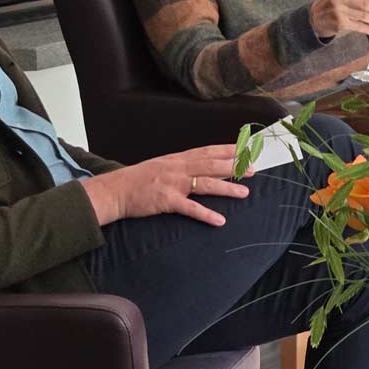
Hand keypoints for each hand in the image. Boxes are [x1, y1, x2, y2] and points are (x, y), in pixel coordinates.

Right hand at [81, 145, 250, 226]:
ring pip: (205, 184)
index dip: (227, 149)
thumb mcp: (163, 166)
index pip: (207, 150)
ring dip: (226, 188)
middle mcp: (178, 168)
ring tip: (244, 192)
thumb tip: (202, 166)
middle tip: (252, 169)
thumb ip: (182, 165)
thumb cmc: (139, 180)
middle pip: (211, 164)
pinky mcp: (166, 201)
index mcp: (177, 159)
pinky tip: (219, 220)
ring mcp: (172, 183)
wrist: (116, 190)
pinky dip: (206, 214)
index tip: (245, 148)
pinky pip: (190, 208)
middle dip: (233, 166)